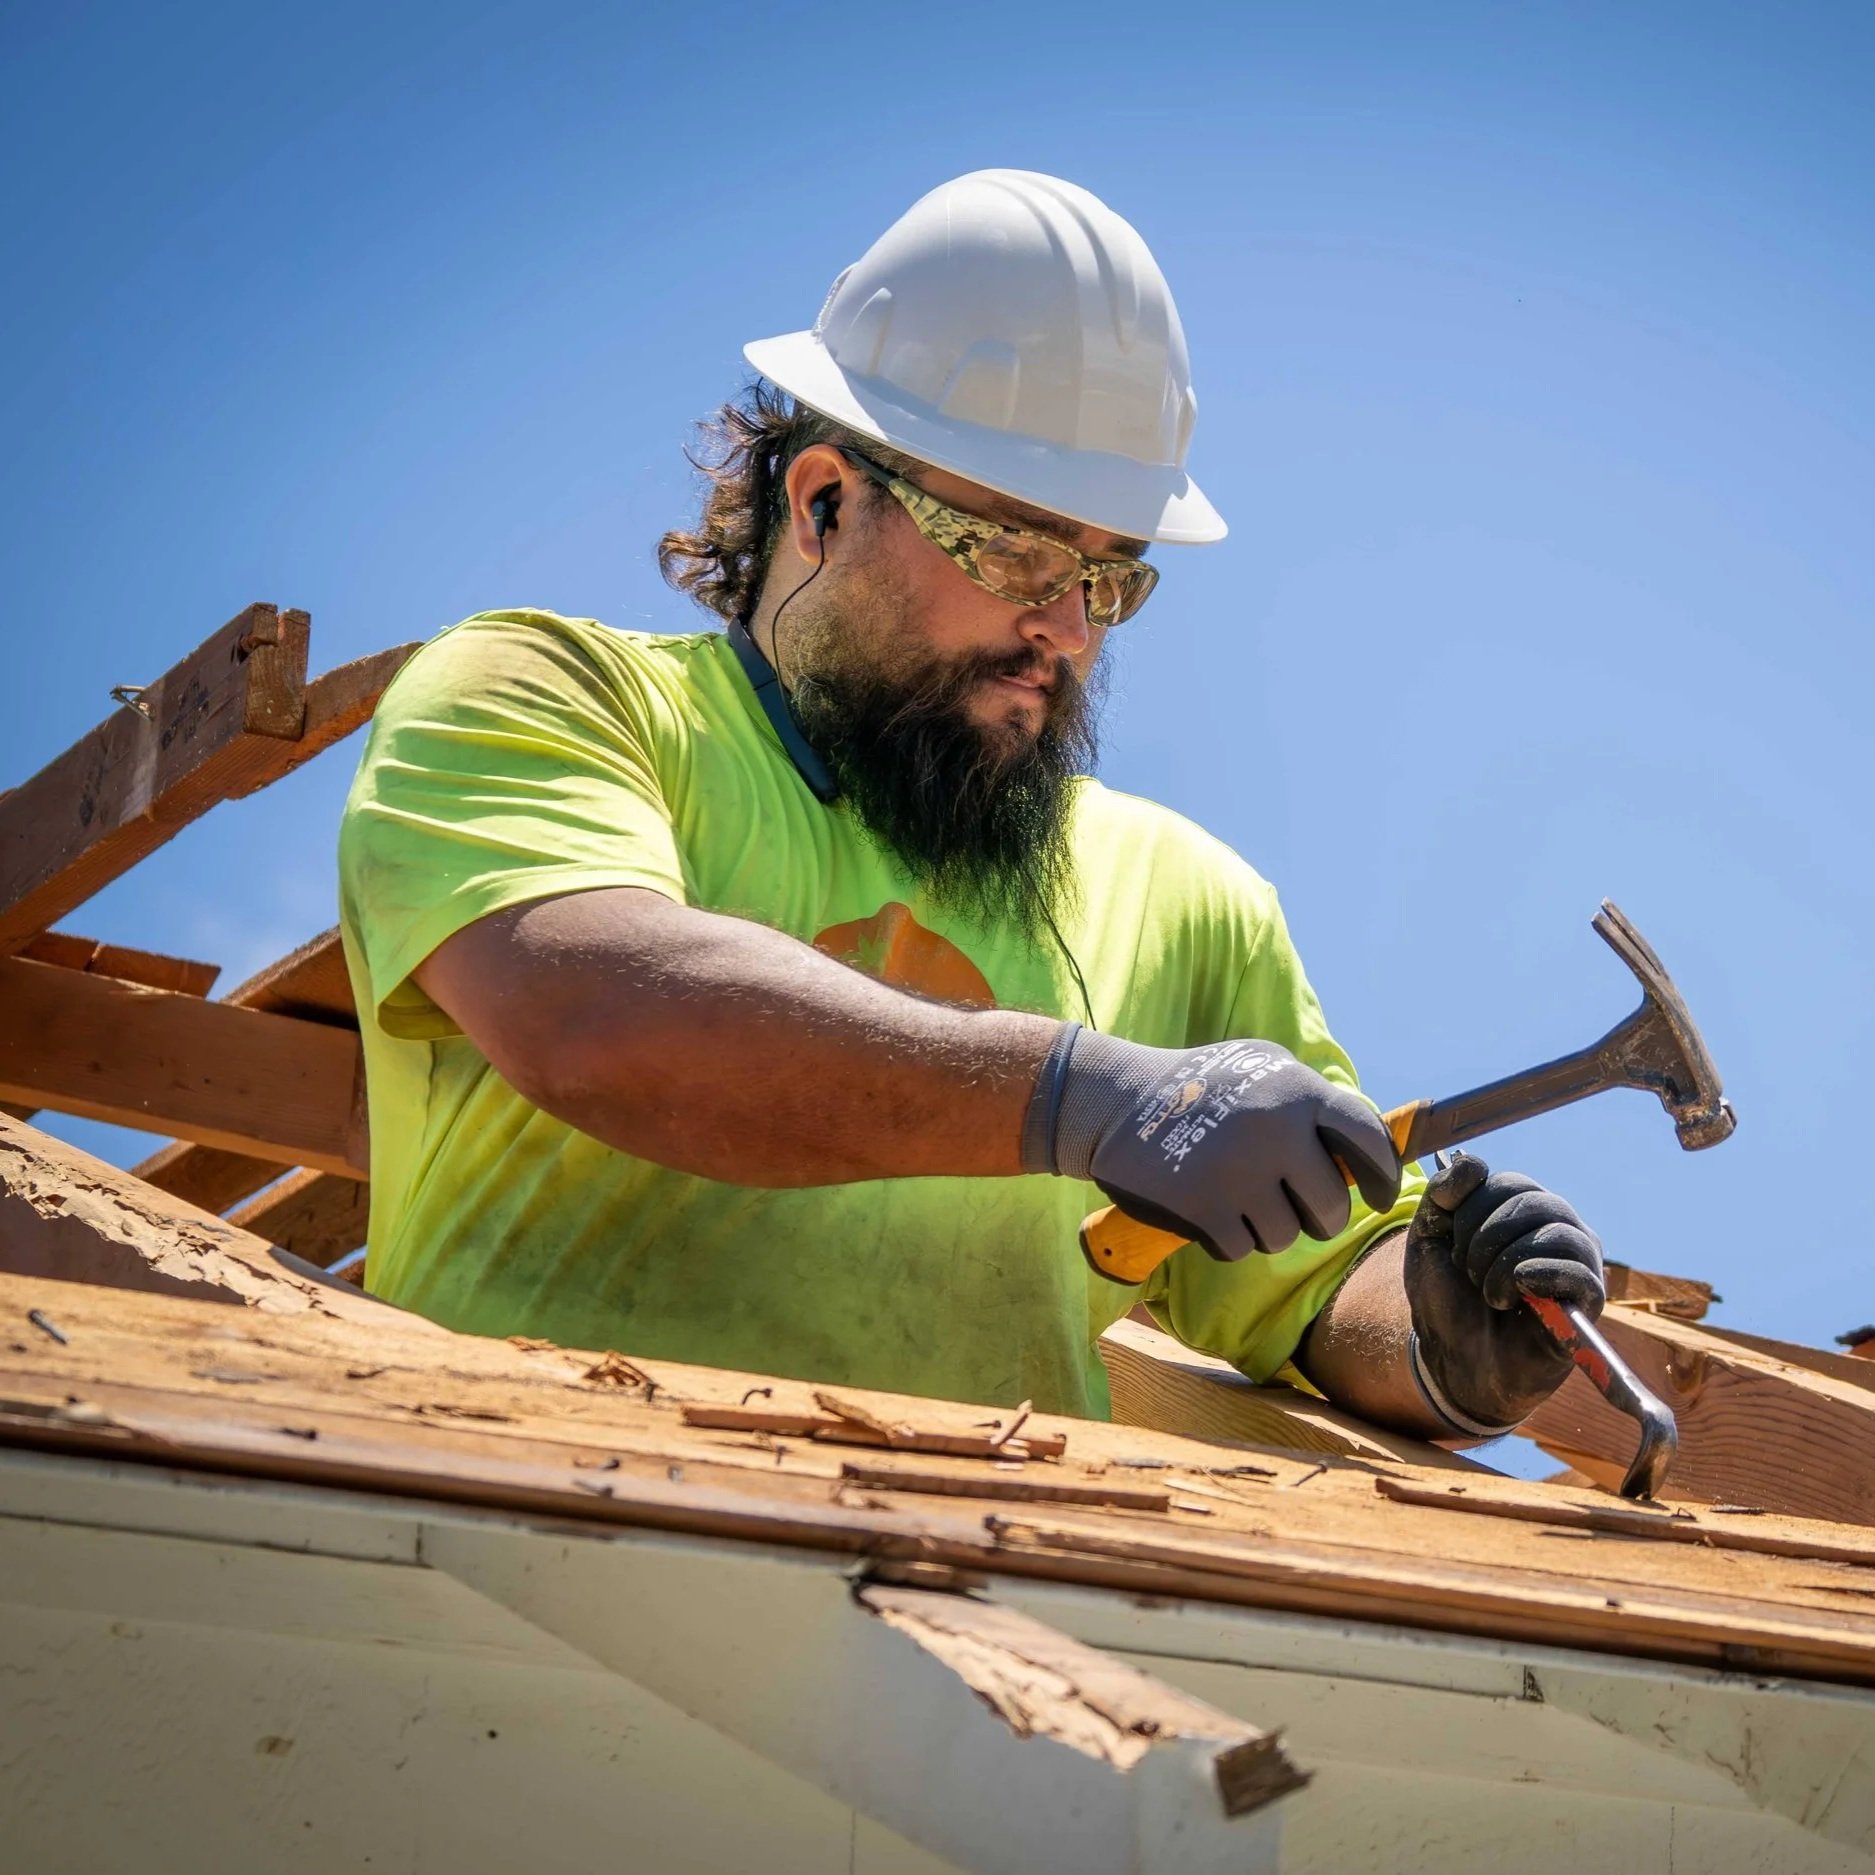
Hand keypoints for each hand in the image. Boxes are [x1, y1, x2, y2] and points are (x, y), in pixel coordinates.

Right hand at [1028, 1028, 1400, 1261]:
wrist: (1116, 1102)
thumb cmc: (1200, 1085)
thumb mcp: (1263, 1068)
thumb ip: (1313, 1104)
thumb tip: (1368, 1153)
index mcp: (1297, 1091)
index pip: (1369, 1140)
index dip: (1383, 1175)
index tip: (1377, 1196)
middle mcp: (1275, 1131)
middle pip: (1331, 1207)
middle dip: (1316, 1215)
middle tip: (1291, 1203)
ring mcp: (1239, 1174)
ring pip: (1286, 1236)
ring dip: (1266, 1226)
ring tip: (1236, 1194)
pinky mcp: (1204, 1210)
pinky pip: (1241, 1248)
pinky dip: (1226, 1237)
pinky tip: (1205, 1206)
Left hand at [1404, 1152, 1604, 1431]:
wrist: (1454, 1359)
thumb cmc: (1447, 1297)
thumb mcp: (1428, 1238)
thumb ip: (1442, 1196)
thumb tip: (1473, 1163)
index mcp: (1522, 1210)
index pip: (1509, 1183)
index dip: (1472, 1211)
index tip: (1454, 1245)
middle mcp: (1557, 1229)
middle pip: (1535, 1202)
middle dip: (1486, 1237)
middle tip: (1469, 1272)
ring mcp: (1578, 1263)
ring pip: (1558, 1232)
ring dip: (1507, 1261)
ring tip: (1490, 1292)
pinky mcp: (1588, 1302)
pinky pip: (1580, 1271)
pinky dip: (1539, 1275)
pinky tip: (1516, 1291)